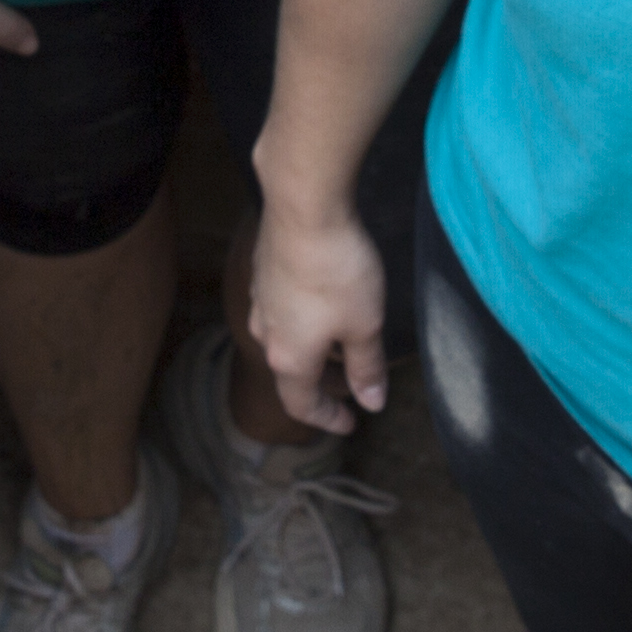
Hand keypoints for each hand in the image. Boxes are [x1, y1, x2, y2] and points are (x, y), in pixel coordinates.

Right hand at [245, 193, 393, 432]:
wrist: (304, 207)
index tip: (351, 424)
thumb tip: (371, 402)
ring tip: (338, 345)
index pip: (302, 404)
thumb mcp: (365, 326)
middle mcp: (266, 334)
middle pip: (290, 373)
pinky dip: (302, 320)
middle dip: (320, 385)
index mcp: (290, 358)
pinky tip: (322, 302)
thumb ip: (367, 368)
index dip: (327, 419)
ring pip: (284, 339)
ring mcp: (260, 300)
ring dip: (310, 351)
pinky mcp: (262, 270)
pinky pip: (280, 309)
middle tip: (348, 388)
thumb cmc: (337, 271)